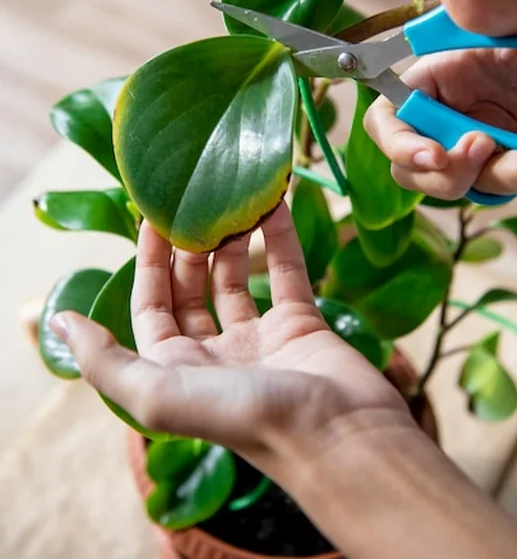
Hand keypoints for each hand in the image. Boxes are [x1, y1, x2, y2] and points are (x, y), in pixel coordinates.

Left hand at [50, 203, 408, 475]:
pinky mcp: (302, 324)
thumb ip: (106, 361)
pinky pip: (286, 272)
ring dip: (233, 237)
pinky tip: (274, 202)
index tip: (153, 216)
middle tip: (194, 198)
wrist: (341, 437)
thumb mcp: (160, 394)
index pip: (152, 306)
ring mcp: (261, 339)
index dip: (149, 262)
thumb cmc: (247, 418)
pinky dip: (279, 237)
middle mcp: (215, 354)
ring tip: (231, 195)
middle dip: (189, 245)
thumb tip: (58, 323)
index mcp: (178, 371)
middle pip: (193, 288)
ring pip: (238, 276)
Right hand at [365, 0, 516, 199]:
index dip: (397, 142)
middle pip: (410, 164)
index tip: (434, 155)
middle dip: (439, 174)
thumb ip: (486, 2)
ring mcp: (481, 143)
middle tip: (485, 151)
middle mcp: (452, 113)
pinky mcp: (510, 164)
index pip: (389, 118)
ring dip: (487, 176)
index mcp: (441, 76)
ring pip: (452, 184)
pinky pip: (499, 185)